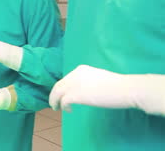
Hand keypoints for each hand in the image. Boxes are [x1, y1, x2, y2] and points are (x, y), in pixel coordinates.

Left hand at [49, 65, 164, 114]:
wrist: (125, 89)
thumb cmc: (117, 85)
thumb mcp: (99, 78)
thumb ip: (88, 82)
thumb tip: (85, 90)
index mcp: (81, 69)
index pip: (66, 79)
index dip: (62, 88)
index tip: (62, 95)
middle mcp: (75, 74)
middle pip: (58, 85)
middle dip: (54, 95)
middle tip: (54, 104)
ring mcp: (74, 84)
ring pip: (57, 93)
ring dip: (54, 101)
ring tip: (56, 108)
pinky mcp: (76, 95)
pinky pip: (64, 101)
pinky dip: (64, 106)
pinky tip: (69, 111)